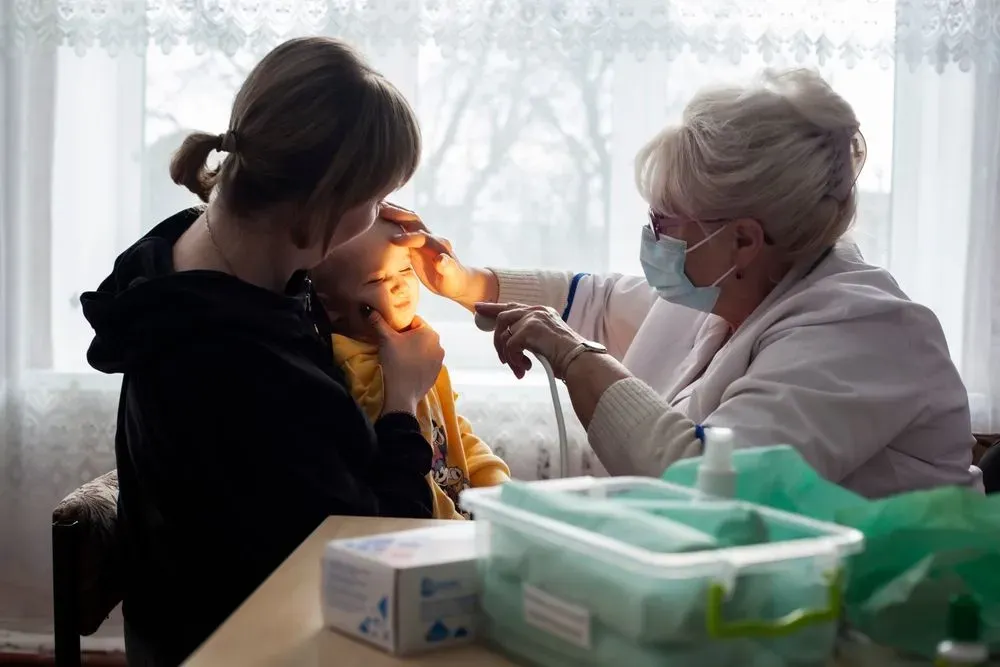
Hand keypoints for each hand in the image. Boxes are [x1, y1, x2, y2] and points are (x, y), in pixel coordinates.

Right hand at [368, 307, 443, 414]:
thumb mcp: (385, 339)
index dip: (399, 325)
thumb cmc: (396, 362)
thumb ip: (378, 321)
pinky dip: (416, 363)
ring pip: (422, 349)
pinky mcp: (436, 374)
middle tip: (392, 345)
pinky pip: (425, 363)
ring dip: (412, 350)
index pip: (413, 321)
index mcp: (430, 333)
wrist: (401, 394)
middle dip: (406, 338)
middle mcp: (439, 345)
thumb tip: (368, 308)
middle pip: (419, 335)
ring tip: (398, 357)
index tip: (390, 333)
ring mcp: (439, 361)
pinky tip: (405, 368)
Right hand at [381, 206, 495, 308]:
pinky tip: (379, 215)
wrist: (456, 280)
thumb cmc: (453, 281)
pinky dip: (392, 218)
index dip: (408, 238)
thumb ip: (447, 267)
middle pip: (415, 221)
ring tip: (376, 205)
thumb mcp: (452, 277)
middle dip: (398, 215)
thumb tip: (441, 260)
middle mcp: (431, 237)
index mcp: (439, 245)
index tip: (393, 240)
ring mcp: (423, 237)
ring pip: (408, 219)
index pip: (422, 237)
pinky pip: (403, 226)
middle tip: (380, 210)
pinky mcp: (416, 241)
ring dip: (394, 211)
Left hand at [475, 302, 584, 379]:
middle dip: (494, 331)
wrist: (579, 361)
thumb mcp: (547, 341)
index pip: (514, 307)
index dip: (495, 308)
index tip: (480, 308)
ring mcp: (532, 318)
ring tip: (517, 368)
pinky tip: (524, 368)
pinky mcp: (528, 330)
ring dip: (506, 354)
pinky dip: (514, 359)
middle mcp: (537, 311)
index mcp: (542, 312)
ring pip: (503, 333)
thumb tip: (512, 345)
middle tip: (494, 345)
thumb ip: (531, 338)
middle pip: (504, 316)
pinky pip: (509, 345)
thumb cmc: (568, 357)